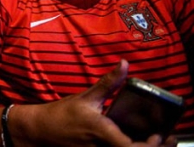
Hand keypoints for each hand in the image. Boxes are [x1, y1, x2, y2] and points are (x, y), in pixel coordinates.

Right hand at [16, 61, 166, 145]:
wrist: (40, 130)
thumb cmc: (62, 114)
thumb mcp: (86, 97)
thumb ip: (108, 83)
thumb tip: (124, 64)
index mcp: (103, 133)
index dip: (151, 146)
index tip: (158, 135)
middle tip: (162, 139)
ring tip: (151, 139)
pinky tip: (134, 141)